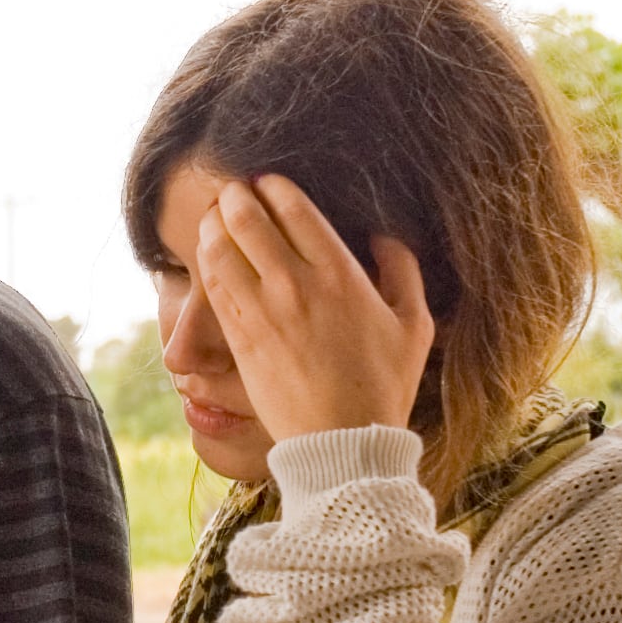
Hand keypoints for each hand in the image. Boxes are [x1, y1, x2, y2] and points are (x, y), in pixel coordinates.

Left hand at [192, 175, 434, 443]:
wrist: (343, 442)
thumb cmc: (384, 385)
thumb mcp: (414, 325)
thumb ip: (403, 271)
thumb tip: (385, 237)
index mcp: (341, 274)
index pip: (294, 209)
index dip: (273, 186)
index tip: (266, 181)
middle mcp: (297, 286)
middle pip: (249, 219)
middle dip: (236, 195)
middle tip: (233, 189)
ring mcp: (263, 312)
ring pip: (221, 248)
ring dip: (213, 223)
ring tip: (215, 215)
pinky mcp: (239, 339)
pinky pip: (212, 286)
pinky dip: (207, 261)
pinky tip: (209, 253)